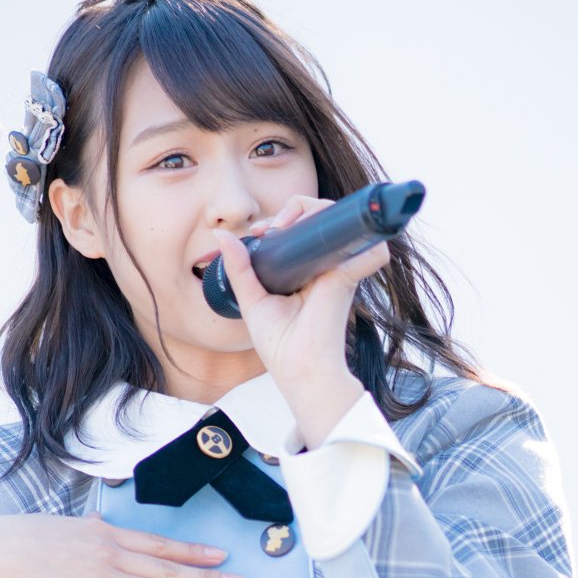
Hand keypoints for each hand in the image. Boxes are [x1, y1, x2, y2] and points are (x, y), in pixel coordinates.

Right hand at [0, 514, 245, 577]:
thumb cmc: (20, 541)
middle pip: (168, 567)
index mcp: (105, 533)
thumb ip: (87, 527)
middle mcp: (110, 551)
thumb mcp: (62, 527)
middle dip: (207, 575)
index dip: (192, 551)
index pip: (159, 543)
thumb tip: (102, 519)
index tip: (219, 555)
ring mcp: (100, 576)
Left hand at [209, 195, 390, 401]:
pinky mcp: (344, 275)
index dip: (281, 220)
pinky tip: (313, 228)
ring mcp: (336, 268)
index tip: (258, 232)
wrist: (299, 370)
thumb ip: (239, 268)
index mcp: (304, 271)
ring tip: (288, 223)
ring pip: (335, 218)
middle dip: (297, 208)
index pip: (299, 230)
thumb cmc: (281, 345)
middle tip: (273, 226)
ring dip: (314, 209)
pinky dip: (349, 226)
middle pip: (318, 217)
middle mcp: (323, 266)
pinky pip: (358, 242)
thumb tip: (220, 236)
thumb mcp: (252, 300)